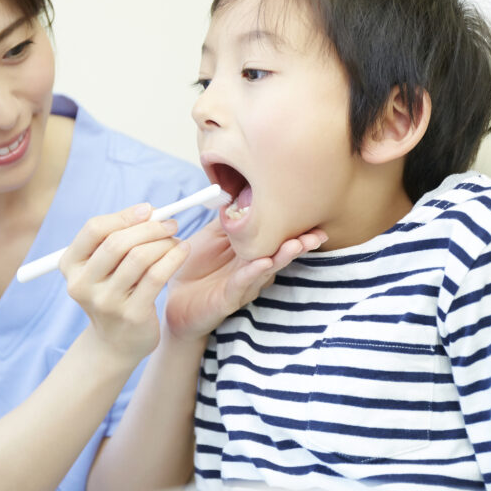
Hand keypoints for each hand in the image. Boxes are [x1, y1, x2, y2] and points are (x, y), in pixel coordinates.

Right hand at [59, 204, 190, 362]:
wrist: (116, 343)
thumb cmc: (114, 291)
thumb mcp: (105, 266)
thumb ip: (119, 237)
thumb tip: (149, 212)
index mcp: (70, 265)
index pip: (94, 229)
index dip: (124, 216)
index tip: (148, 210)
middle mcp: (83, 284)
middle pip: (117, 242)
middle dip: (149, 227)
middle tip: (170, 224)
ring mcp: (106, 302)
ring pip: (139, 257)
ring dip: (164, 242)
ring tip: (176, 240)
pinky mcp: (131, 314)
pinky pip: (156, 276)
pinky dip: (173, 258)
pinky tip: (183, 251)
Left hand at [164, 221, 326, 342]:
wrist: (173, 297)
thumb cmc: (195, 265)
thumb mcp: (213, 235)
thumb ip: (230, 218)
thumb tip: (244, 191)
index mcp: (252, 252)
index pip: (279, 240)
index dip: (299, 233)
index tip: (317, 222)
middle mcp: (254, 270)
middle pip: (280, 256)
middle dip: (300, 245)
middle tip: (317, 235)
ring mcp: (243, 285)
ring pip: (266, 270)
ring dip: (281, 257)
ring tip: (296, 245)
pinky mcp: (228, 299)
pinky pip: (242, 284)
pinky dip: (253, 273)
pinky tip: (263, 263)